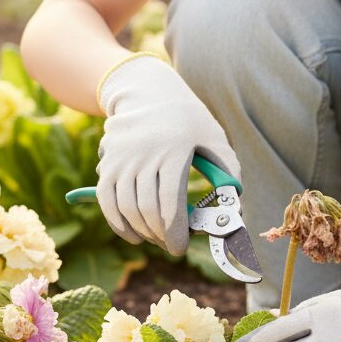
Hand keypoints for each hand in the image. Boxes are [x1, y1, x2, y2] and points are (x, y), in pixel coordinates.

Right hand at [95, 53, 240, 254]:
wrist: (149, 93)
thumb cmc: (189, 121)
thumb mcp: (214, 138)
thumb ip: (228, 170)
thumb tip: (233, 206)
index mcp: (174, 151)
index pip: (169, 203)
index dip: (175, 232)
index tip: (180, 248)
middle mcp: (144, 156)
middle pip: (147, 211)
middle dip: (161, 236)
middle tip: (172, 246)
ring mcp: (121, 159)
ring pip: (126, 209)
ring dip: (142, 232)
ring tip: (158, 238)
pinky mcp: (107, 163)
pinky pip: (107, 201)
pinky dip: (118, 224)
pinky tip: (134, 235)